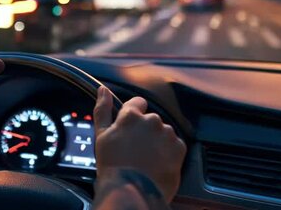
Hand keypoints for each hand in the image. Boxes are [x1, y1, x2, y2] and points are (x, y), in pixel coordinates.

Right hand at [94, 87, 186, 202]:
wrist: (132, 191)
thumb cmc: (113, 165)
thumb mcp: (101, 136)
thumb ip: (102, 109)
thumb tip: (103, 90)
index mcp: (132, 116)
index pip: (138, 103)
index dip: (133, 115)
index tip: (130, 129)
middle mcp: (152, 120)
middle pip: (150, 120)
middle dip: (145, 131)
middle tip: (136, 149)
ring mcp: (167, 134)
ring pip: (163, 133)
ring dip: (157, 141)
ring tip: (147, 159)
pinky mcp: (179, 148)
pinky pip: (174, 145)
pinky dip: (168, 153)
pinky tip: (157, 163)